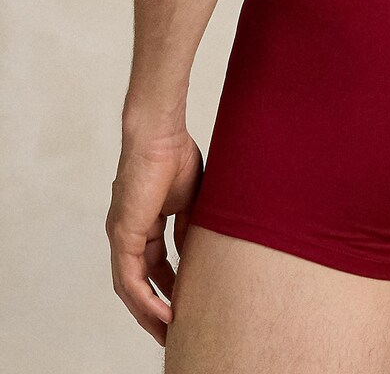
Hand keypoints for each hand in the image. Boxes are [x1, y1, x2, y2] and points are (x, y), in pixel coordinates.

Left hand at [106, 129, 203, 345]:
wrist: (161, 134)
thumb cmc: (175, 154)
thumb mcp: (189, 200)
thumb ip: (187, 227)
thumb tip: (191, 254)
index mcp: (142, 221)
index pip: (152, 263)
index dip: (168, 285)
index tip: (186, 302)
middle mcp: (126, 232)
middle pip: (137, 281)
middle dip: (155, 307)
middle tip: (174, 330)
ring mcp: (121, 235)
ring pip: (130, 287)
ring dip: (148, 312)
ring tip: (169, 333)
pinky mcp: (122, 234)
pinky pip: (130, 278)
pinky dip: (147, 299)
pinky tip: (165, 314)